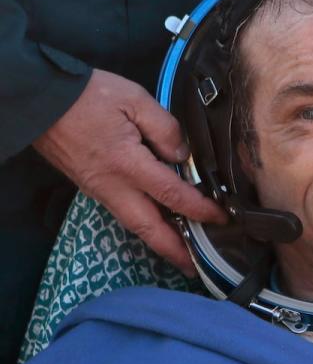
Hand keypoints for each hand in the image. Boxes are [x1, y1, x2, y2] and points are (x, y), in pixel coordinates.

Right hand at [33, 69, 225, 275]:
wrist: (40, 101)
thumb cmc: (88, 96)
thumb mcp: (134, 100)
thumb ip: (165, 128)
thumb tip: (183, 156)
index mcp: (128, 164)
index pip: (173, 195)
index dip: (200, 209)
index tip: (221, 218)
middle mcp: (114, 186)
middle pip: (150, 228)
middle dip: (175, 250)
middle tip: (197, 266)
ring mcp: (101, 191)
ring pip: (135, 225)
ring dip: (161, 243)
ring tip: (183, 255)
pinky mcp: (94, 188)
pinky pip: (124, 214)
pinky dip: (146, 227)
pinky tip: (159, 227)